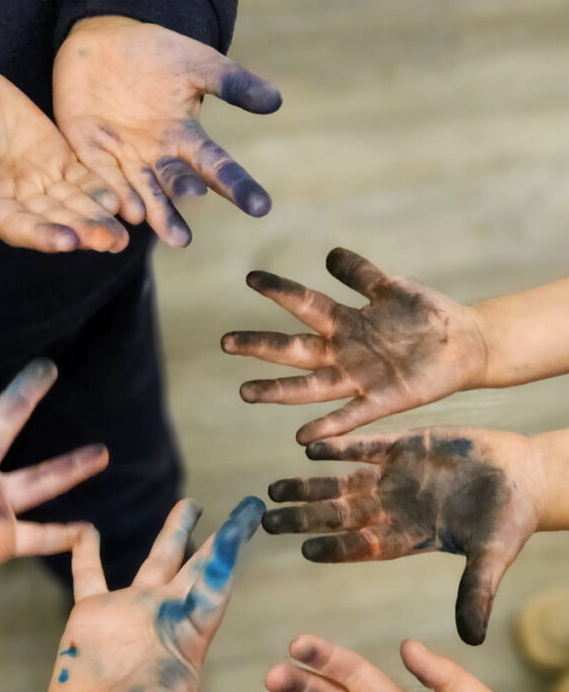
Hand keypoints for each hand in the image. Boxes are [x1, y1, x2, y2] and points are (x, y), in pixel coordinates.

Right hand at [0, 59, 128, 251]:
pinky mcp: (58, 162)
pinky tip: (123, 200)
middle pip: (53, 222)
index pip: (15, 226)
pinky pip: (83, 180)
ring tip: (123, 234)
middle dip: (82, 232)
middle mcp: (16, 202)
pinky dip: (101, 190)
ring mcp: (39, 184)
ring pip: (73, 206)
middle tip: (110, 241)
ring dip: (98, 220)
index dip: (41, 235)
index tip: (66, 241)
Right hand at [45, 497, 268, 691]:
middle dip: (220, 536)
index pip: (216, 585)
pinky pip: (89, 574)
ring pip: (156, 560)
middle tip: (247, 506)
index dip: (230, 553)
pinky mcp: (92, 616)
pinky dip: (84, 551)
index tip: (249, 522)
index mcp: (191, 636)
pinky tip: (85, 529)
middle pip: (198, 565)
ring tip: (191, 503)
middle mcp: (166, 617)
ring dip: (172, 532)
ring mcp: (130, 612)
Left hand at [53, 16, 280, 247]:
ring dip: (157, 216)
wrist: (98, 44)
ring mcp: (125, 161)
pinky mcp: (91, 156)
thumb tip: (276, 101)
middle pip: (177, 185)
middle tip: (200, 227)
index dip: (238, 187)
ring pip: (143, 194)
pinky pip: (101, 178)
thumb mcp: (194, 62)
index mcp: (186, 138)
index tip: (261, 208)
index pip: (217, 166)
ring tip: (174, 239)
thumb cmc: (152, 54)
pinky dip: (113, 195)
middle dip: (185, 204)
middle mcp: (158, 158)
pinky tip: (125, 212)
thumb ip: (231, 82)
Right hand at [222, 249, 488, 441]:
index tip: (249, 277)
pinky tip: (302, 437)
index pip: (304, 304)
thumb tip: (328, 254)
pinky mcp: (383, 400)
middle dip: (260, 346)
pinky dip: (328, 426)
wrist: (466, 344)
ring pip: (310, 386)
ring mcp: (360, 378)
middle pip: (294, 349)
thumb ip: (360, 274)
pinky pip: (350, 416)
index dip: (279, 290)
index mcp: (346, 322)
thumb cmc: (427, 317)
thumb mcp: (392, 287)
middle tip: (226, 342)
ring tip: (246, 392)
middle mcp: (344, 352)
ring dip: (278, 390)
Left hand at [263, 426, 543, 643]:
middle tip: (267, 522)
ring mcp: (393, 479)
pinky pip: (362, 448)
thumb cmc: (511, 518)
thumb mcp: (493, 556)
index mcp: (407, 538)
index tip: (306, 550)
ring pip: (339, 483)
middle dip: (303, 518)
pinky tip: (308, 447)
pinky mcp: (402, 447)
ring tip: (273, 489)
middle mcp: (391, 510)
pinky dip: (338, 446)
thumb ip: (477, 591)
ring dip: (307, 485)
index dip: (335, 548)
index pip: (362, 547)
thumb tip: (474, 640)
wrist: (524, 474)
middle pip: (337, 517)